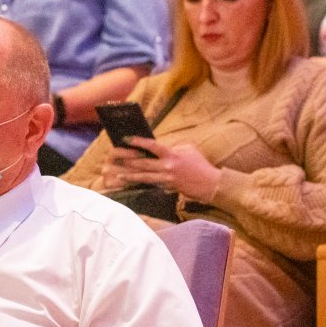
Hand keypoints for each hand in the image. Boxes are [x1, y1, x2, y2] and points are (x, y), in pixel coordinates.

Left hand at [104, 138, 220, 202]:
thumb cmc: (200, 164)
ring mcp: (166, 178)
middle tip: (115, 157)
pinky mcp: (167, 187)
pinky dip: (141, 184)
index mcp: (172, 154)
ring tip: (118, 175)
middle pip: (143, 163)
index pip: (152, 146)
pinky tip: (131, 184)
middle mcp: (167, 166)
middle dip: (128, 160)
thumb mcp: (188, 149)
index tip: (127, 139)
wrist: (210, 184)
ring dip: (130, 176)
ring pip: (144, 177)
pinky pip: (152, 184)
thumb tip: (160, 147)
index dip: (138, 142)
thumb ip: (173, 147)